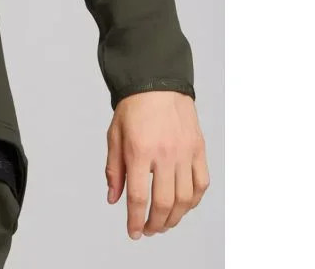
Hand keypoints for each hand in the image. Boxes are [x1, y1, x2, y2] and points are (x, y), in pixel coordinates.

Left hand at [105, 90, 209, 238]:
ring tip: (165, 223)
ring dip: (175, 218)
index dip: (135, 219)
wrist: (156, 83)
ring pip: (185, 198)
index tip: (133, 232)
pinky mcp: (198, 149)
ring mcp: (184, 152)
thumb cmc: (133, 108)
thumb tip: (114, 198)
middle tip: (149, 230)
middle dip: (156, 224)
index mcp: (139, 151)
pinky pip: (201, 183)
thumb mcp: (114, 136)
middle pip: (164, 202)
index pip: (138, 196)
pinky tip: (183, 206)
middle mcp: (164, 154)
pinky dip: (193, 200)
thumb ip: (114, 169)